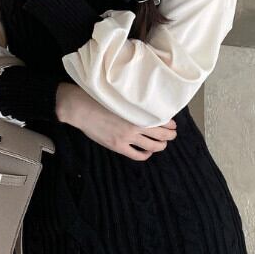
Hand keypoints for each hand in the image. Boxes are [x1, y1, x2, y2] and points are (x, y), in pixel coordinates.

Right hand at [57, 83, 177, 161]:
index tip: (172, 123)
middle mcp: (134, 125)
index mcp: (136, 112)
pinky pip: (137, 155)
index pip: (160, 119)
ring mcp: (126, 137)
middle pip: (161, 134)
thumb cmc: (98, 98)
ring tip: (163, 144)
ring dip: (161, 145)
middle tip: (173, 133)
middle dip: (170, 135)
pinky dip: (146, 155)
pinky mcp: (118, 146)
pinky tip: (148, 152)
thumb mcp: (120, 98)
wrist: (81, 108)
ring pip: (152, 146)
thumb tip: (145, 106)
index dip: (169, 123)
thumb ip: (133, 104)